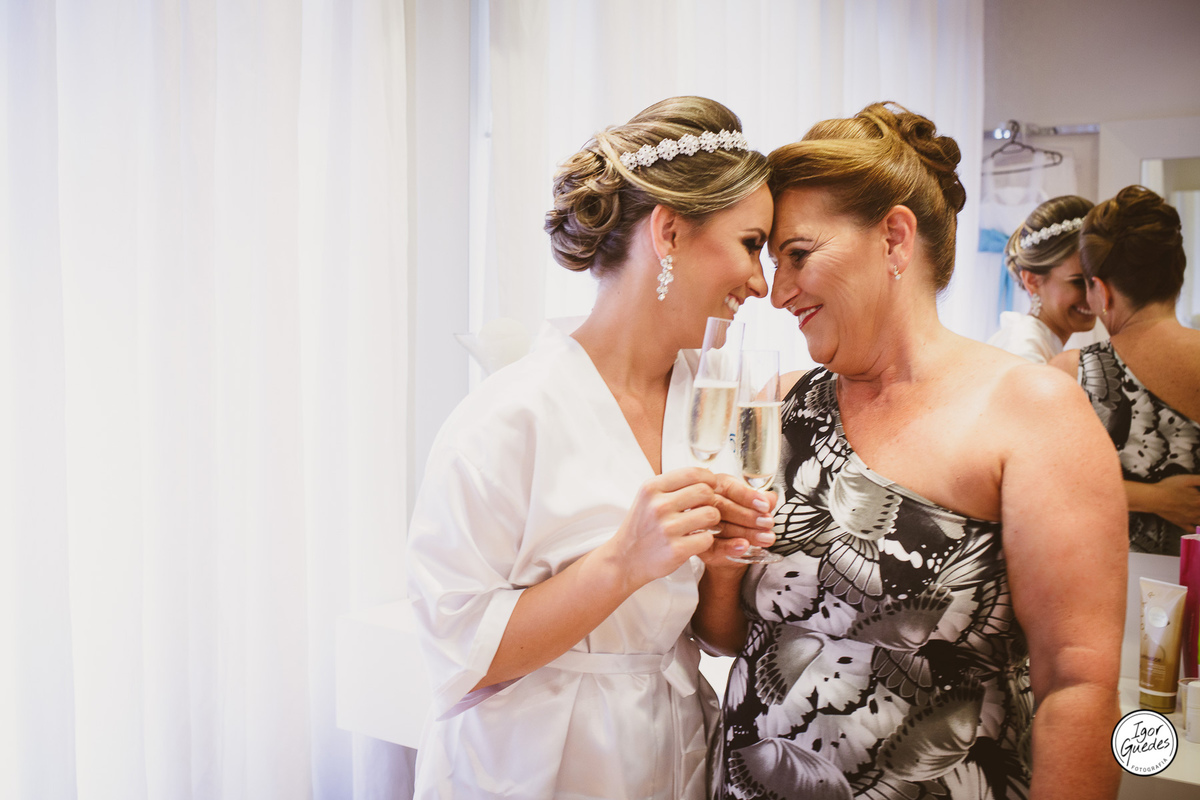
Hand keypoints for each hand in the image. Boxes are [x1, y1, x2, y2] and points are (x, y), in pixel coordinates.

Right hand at [598, 468, 724, 590]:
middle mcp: (658, 506)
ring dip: (712, 521)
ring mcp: (667, 528)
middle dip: (711, 500)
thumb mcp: (647, 498)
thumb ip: (672, 486)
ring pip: (711, 514)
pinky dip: (705, 540)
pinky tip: (694, 540)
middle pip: (705, 492)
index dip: (708, 478)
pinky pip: (707, 538)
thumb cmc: (640, 529)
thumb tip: (706, 475)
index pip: (691, 473)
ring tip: (701, 525)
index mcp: (651, 488)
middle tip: (705, 508)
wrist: (624, 560)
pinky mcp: (676, 549)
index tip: (711, 484)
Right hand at [697, 475, 776, 571]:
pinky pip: (714, 546)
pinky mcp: (700, 545)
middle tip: (768, 523)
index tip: (765, 506)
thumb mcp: (751, 504)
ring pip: (721, 527)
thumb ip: (762, 500)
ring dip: (746, 533)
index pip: (730, 488)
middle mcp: (704, 502)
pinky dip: (730, 547)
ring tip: (765, 538)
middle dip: (749, 516)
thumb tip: (771, 499)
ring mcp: (699, 523)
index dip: (748, 497)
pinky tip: (744, 546)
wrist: (726, 543)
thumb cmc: (737, 516)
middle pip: (724, 507)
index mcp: (717, 486)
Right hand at [1150, 473, 1199, 529]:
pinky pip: (1193, 530)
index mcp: (1199, 500)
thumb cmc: (1167, 488)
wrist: (1153, 498)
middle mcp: (1197, 511)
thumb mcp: (1187, 479)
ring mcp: (1189, 518)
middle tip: (1198, 504)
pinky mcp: (1181, 523)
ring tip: (1198, 513)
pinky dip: (1197, 530)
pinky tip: (1198, 529)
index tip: (1199, 496)